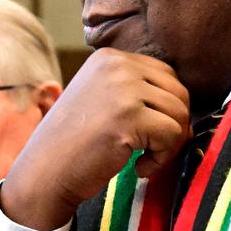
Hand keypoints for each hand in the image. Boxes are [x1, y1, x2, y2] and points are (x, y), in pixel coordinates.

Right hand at [1, 48, 190, 230]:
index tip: (147, 135)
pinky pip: (174, 135)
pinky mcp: (129, 116)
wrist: (44, 173)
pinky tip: (139, 169)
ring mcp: (123, 88)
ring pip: (180, 114)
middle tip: (151, 151)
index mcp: (109, 57)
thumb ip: (134, 90)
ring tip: (143, 160)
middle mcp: (116, 65)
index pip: (165, 75)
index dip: (166, 109)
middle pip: (178, 92)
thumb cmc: (74, 145)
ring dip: (169, 145)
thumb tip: (186, 104)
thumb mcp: (101, 99)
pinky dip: (162, 159)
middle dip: (173, 126)